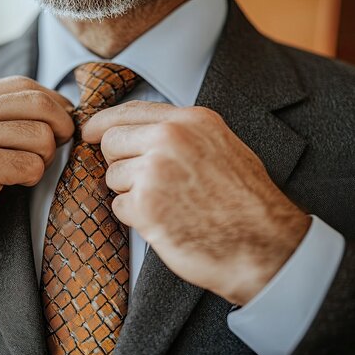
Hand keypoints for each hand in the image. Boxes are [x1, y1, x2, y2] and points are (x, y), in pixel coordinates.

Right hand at [0, 76, 73, 290]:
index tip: (61, 126)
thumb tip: (58, 111)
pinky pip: (31, 166)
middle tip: (52, 152)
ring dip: (44, 159)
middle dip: (61, 129)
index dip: (54, 104)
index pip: (24, 85)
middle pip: (39, 104)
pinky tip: (11, 186)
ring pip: (41, 136)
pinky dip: (32, 179)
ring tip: (23, 173)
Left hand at [83, 101, 310, 304]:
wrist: (265, 245)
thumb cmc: (246, 201)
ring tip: (167, 204)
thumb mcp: (221, 147)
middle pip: (111, 141)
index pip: (129, 110)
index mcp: (191, 120)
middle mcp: (171, 139)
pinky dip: (134, 217)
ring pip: (112, 176)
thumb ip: (181, 133)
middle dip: (120, 163)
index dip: (103, 122)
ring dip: (130, 193)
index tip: (89, 131)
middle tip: (146, 182)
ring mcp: (156, 171)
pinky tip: (164, 221)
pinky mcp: (146, 206)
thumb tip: (140, 131)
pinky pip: (118, 206)